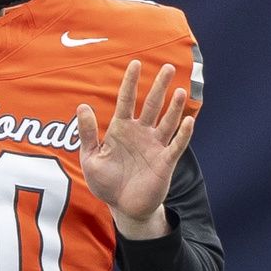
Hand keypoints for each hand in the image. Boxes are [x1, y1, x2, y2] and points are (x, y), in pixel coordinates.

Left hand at [76, 61, 194, 239]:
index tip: (135, 63)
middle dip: (159, 87)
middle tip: (168, 67)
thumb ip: (88, 133)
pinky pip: (176, 145)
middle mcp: (141, 133)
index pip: (127, 101)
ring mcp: (155, 146)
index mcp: (121, 130)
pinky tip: (188, 121)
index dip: (131, 83)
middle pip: (152, 105)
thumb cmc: (106, 182)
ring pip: (167, 121)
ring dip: (174, 107)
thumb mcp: (91, 158)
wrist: (123, 207)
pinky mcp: (165, 162)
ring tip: (180, 90)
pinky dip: (183, 134)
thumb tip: (82, 106)